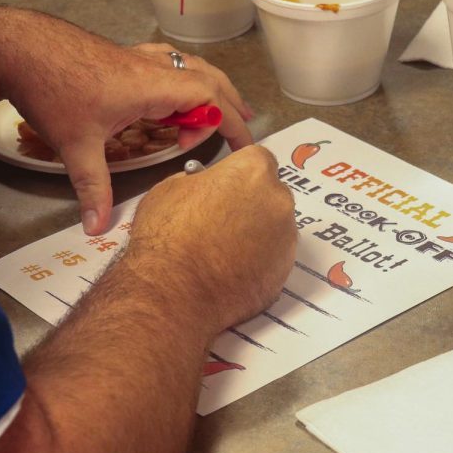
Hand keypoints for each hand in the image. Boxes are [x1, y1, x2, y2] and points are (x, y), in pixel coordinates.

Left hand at [0, 9, 254, 234]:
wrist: (15, 45)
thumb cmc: (51, 88)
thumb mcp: (76, 146)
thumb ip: (93, 188)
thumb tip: (97, 228)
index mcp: (153, 86)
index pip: (211, 100)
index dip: (231, 123)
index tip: (243, 148)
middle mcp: (150, 67)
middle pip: (208, 78)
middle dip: (228, 103)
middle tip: (240, 128)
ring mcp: (134, 57)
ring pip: (187, 66)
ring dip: (206, 87)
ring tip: (212, 109)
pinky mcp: (118, 55)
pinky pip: (164, 63)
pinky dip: (178, 78)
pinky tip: (166, 92)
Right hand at [120, 146, 296, 336]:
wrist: (174, 293)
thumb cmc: (167, 237)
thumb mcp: (169, 188)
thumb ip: (198, 180)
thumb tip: (204, 185)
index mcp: (253, 171)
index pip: (256, 159)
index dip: (237, 173)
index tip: (225, 185)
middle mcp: (278, 201)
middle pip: (269, 193)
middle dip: (250, 202)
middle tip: (219, 219)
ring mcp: (286, 239)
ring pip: (273, 228)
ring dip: (255, 233)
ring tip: (221, 251)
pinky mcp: (284, 272)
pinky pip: (272, 259)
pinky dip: (257, 262)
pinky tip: (229, 271)